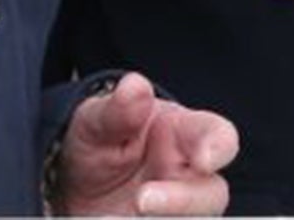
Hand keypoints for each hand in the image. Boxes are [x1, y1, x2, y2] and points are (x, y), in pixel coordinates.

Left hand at [53, 73, 238, 215]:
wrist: (74, 185)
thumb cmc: (99, 142)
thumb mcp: (95, 121)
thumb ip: (117, 109)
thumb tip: (135, 86)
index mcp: (183, 135)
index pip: (217, 136)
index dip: (220, 148)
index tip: (204, 161)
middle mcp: (188, 176)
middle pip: (211, 195)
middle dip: (182, 202)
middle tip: (140, 201)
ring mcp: (178, 212)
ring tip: (111, 218)